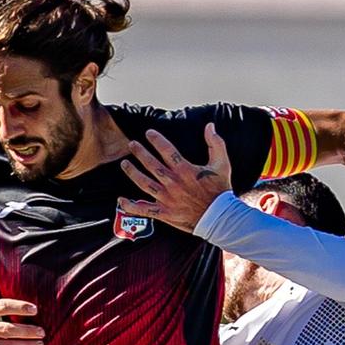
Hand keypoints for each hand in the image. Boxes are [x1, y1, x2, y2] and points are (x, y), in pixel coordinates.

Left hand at [117, 125, 233, 232]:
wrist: (220, 218)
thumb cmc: (220, 191)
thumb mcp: (222, 165)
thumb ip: (216, 144)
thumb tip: (210, 126)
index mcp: (185, 170)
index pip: (167, 151)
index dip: (157, 140)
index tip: (148, 133)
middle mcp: (173, 183)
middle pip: (152, 165)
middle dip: (140, 153)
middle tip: (132, 145)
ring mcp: (167, 199)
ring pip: (144, 184)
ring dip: (133, 173)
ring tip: (125, 164)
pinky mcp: (165, 213)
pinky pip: (145, 210)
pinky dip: (132, 206)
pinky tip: (121, 200)